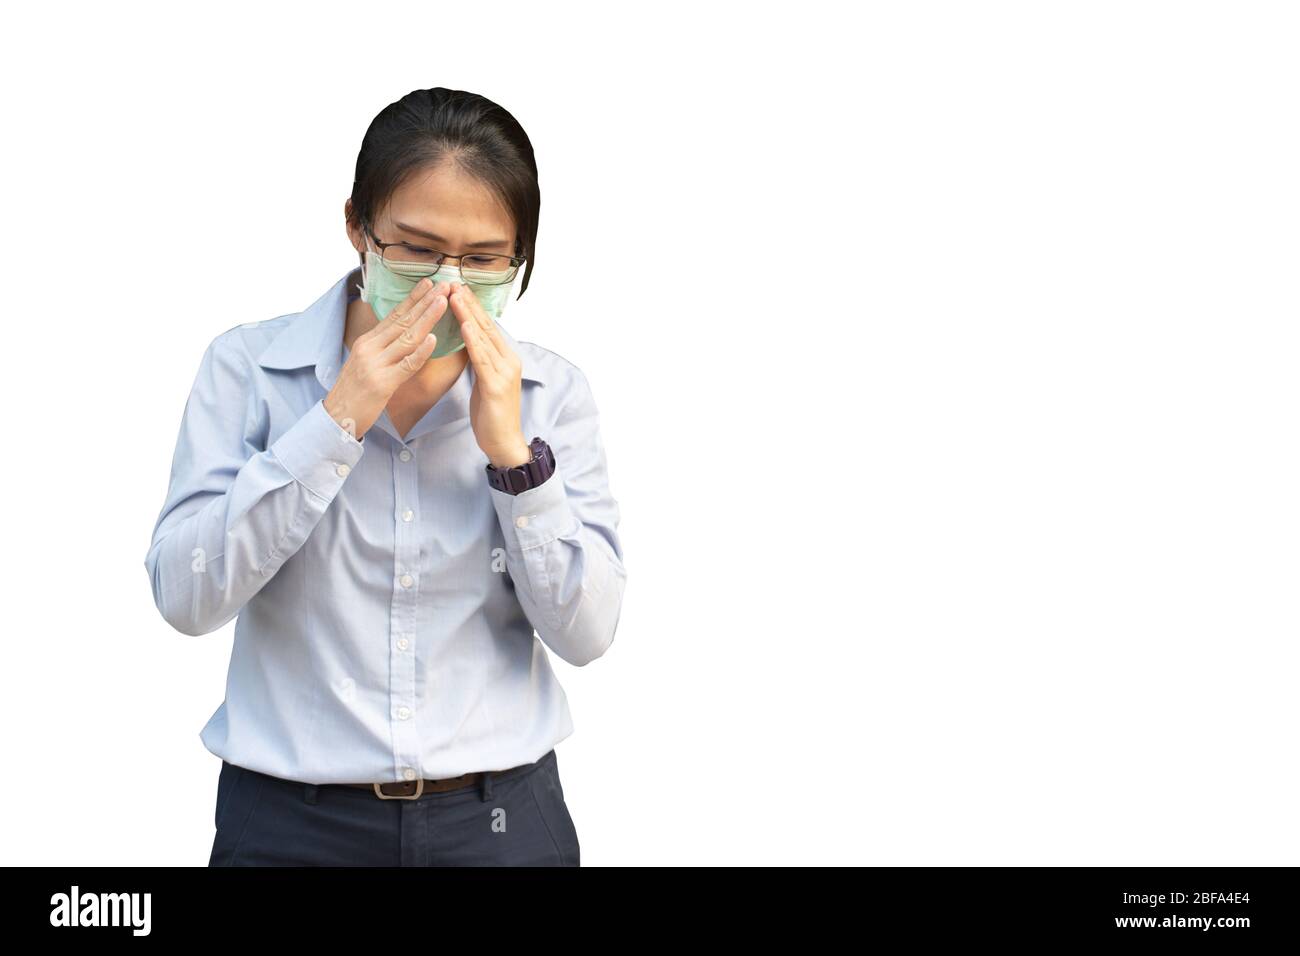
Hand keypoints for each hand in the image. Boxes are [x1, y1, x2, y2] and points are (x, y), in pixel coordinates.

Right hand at [323, 277, 451, 439]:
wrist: (336, 418)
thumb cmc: (355, 391)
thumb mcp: (365, 362)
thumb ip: (382, 347)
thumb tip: (403, 332)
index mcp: (367, 341)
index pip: (394, 315)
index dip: (413, 298)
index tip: (429, 282)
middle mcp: (370, 348)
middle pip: (403, 321)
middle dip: (425, 302)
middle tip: (444, 285)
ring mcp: (375, 364)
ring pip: (406, 337)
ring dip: (427, 318)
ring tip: (443, 302)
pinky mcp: (382, 383)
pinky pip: (406, 365)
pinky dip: (420, 352)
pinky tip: (434, 339)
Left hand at [448, 281, 530, 467]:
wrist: (504, 443)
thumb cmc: (492, 415)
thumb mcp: (485, 382)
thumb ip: (481, 361)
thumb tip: (470, 344)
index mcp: (505, 359)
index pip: (487, 327)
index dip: (473, 307)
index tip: (458, 289)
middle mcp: (509, 361)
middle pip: (486, 326)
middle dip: (469, 304)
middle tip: (454, 283)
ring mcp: (505, 372)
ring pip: (484, 338)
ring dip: (468, 315)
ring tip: (455, 296)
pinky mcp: (497, 386)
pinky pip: (482, 358)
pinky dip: (473, 340)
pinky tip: (464, 326)